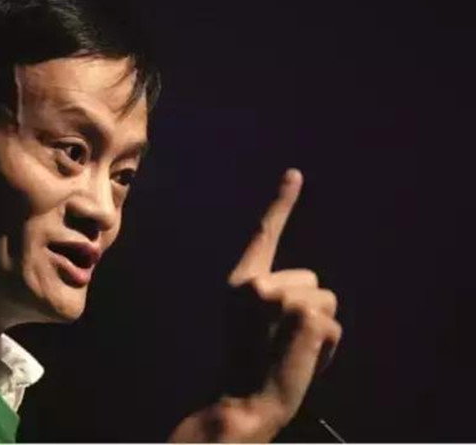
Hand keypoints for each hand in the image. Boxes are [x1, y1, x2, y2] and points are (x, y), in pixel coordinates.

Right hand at [169, 169, 341, 442]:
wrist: (244, 400)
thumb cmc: (251, 364)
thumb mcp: (251, 319)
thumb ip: (271, 294)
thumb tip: (310, 289)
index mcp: (239, 281)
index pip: (263, 234)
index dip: (281, 203)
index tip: (295, 174)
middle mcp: (254, 282)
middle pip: (311, 278)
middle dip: (307, 308)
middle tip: (279, 340)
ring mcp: (278, 297)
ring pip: (326, 298)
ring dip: (317, 327)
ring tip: (289, 349)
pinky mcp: (304, 313)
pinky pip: (334, 323)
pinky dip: (327, 346)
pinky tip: (300, 358)